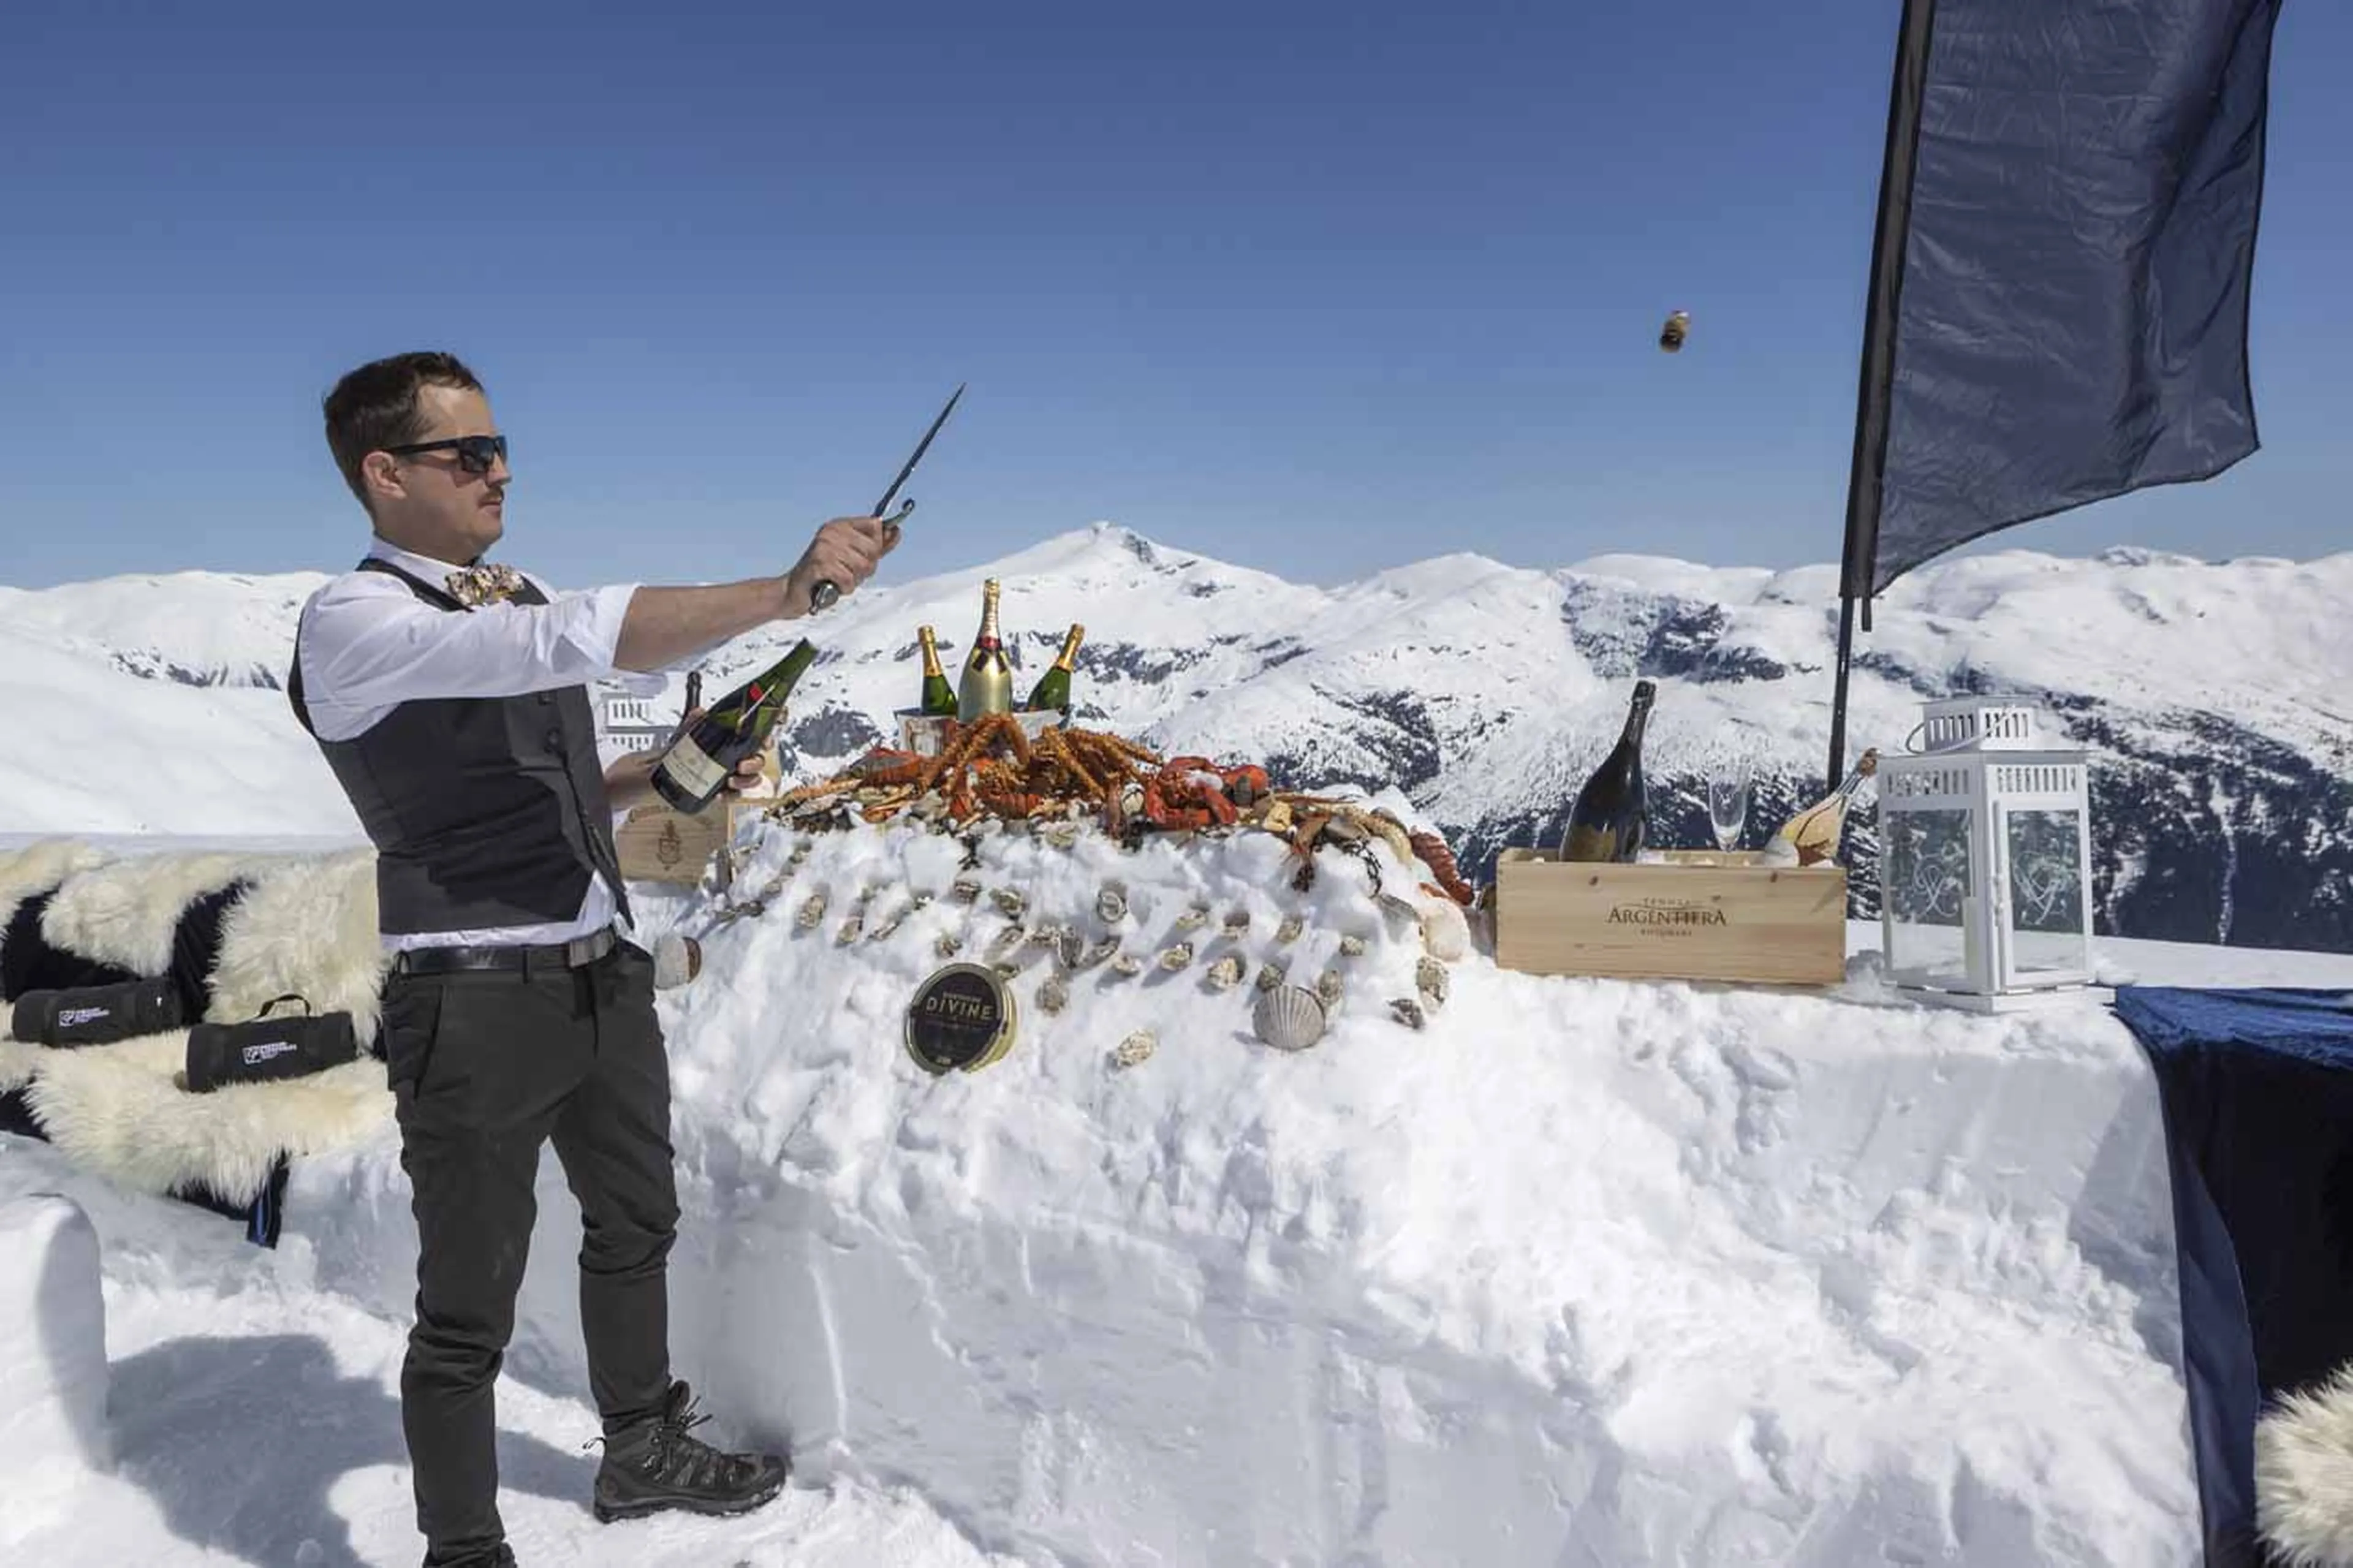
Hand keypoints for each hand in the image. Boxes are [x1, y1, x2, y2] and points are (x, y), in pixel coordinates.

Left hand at [677, 708, 769, 793]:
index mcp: (735, 740)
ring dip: (745, 782)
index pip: (758, 738)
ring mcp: (733, 774)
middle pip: (759, 761)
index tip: (765, 743)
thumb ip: (695, 721)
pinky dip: (729, 796)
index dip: (767, 740)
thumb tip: (700, 713)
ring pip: (752, 779)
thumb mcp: (688, 732)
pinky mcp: (726, 790)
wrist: (668, 771)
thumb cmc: (682, 750)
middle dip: (754, 764)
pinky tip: (719, 794)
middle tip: (741, 765)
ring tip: (730, 781)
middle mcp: (738, 757)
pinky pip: (735, 795)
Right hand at [783, 514, 899, 615]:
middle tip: (847, 572)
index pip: (875, 525)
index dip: (876, 547)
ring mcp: (824, 546)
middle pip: (873, 549)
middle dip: (865, 569)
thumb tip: (896, 531)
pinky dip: (844, 588)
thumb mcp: (854, 558)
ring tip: (838, 579)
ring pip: (862, 566)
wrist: (793, 592)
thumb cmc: (825, 576)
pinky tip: (832, 586)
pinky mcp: (819, 563)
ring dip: (854, 580)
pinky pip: (848, 579)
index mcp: (840, 525)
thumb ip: (877, 546)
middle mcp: (832, 532)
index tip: (863, 556)